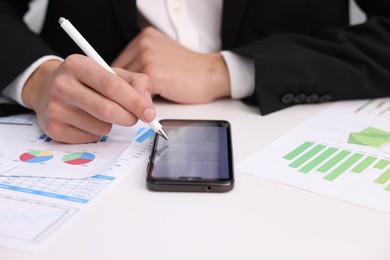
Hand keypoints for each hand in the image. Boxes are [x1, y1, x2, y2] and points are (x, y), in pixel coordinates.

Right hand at [22, 55, 154, 143]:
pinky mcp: (53, 129)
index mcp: (77, 65)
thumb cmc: (86, 81)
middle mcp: (61, 85)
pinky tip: (89, 120)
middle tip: (135, 118)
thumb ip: (135, 83)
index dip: (135, 102)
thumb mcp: (109, 72)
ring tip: (103, 113)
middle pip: (107, 110)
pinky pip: (90, 138)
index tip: (149, 113)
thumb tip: (147, 104)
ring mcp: (54, 108)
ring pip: (100, 127)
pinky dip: (98, 133)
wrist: (47, 87)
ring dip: (112, 124)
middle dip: (129, 118)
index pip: (112, 86)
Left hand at [111, 27, 230, 103]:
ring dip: (133, 97)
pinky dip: (141, 103)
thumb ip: (141, 63)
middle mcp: (143, 44)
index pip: (118, 62)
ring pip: (125, 85)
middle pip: (118, 73)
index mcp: (144, 38)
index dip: (120, 81)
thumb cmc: (189, 70)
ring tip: (144, 104)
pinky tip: (149, 107)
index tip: (124, 92)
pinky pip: (136, 93)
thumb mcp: (161, 57)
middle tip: (132, 101)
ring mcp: (147, 58)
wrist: (210, 74)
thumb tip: (122, 80)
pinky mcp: (153, 74)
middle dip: (125, 90)